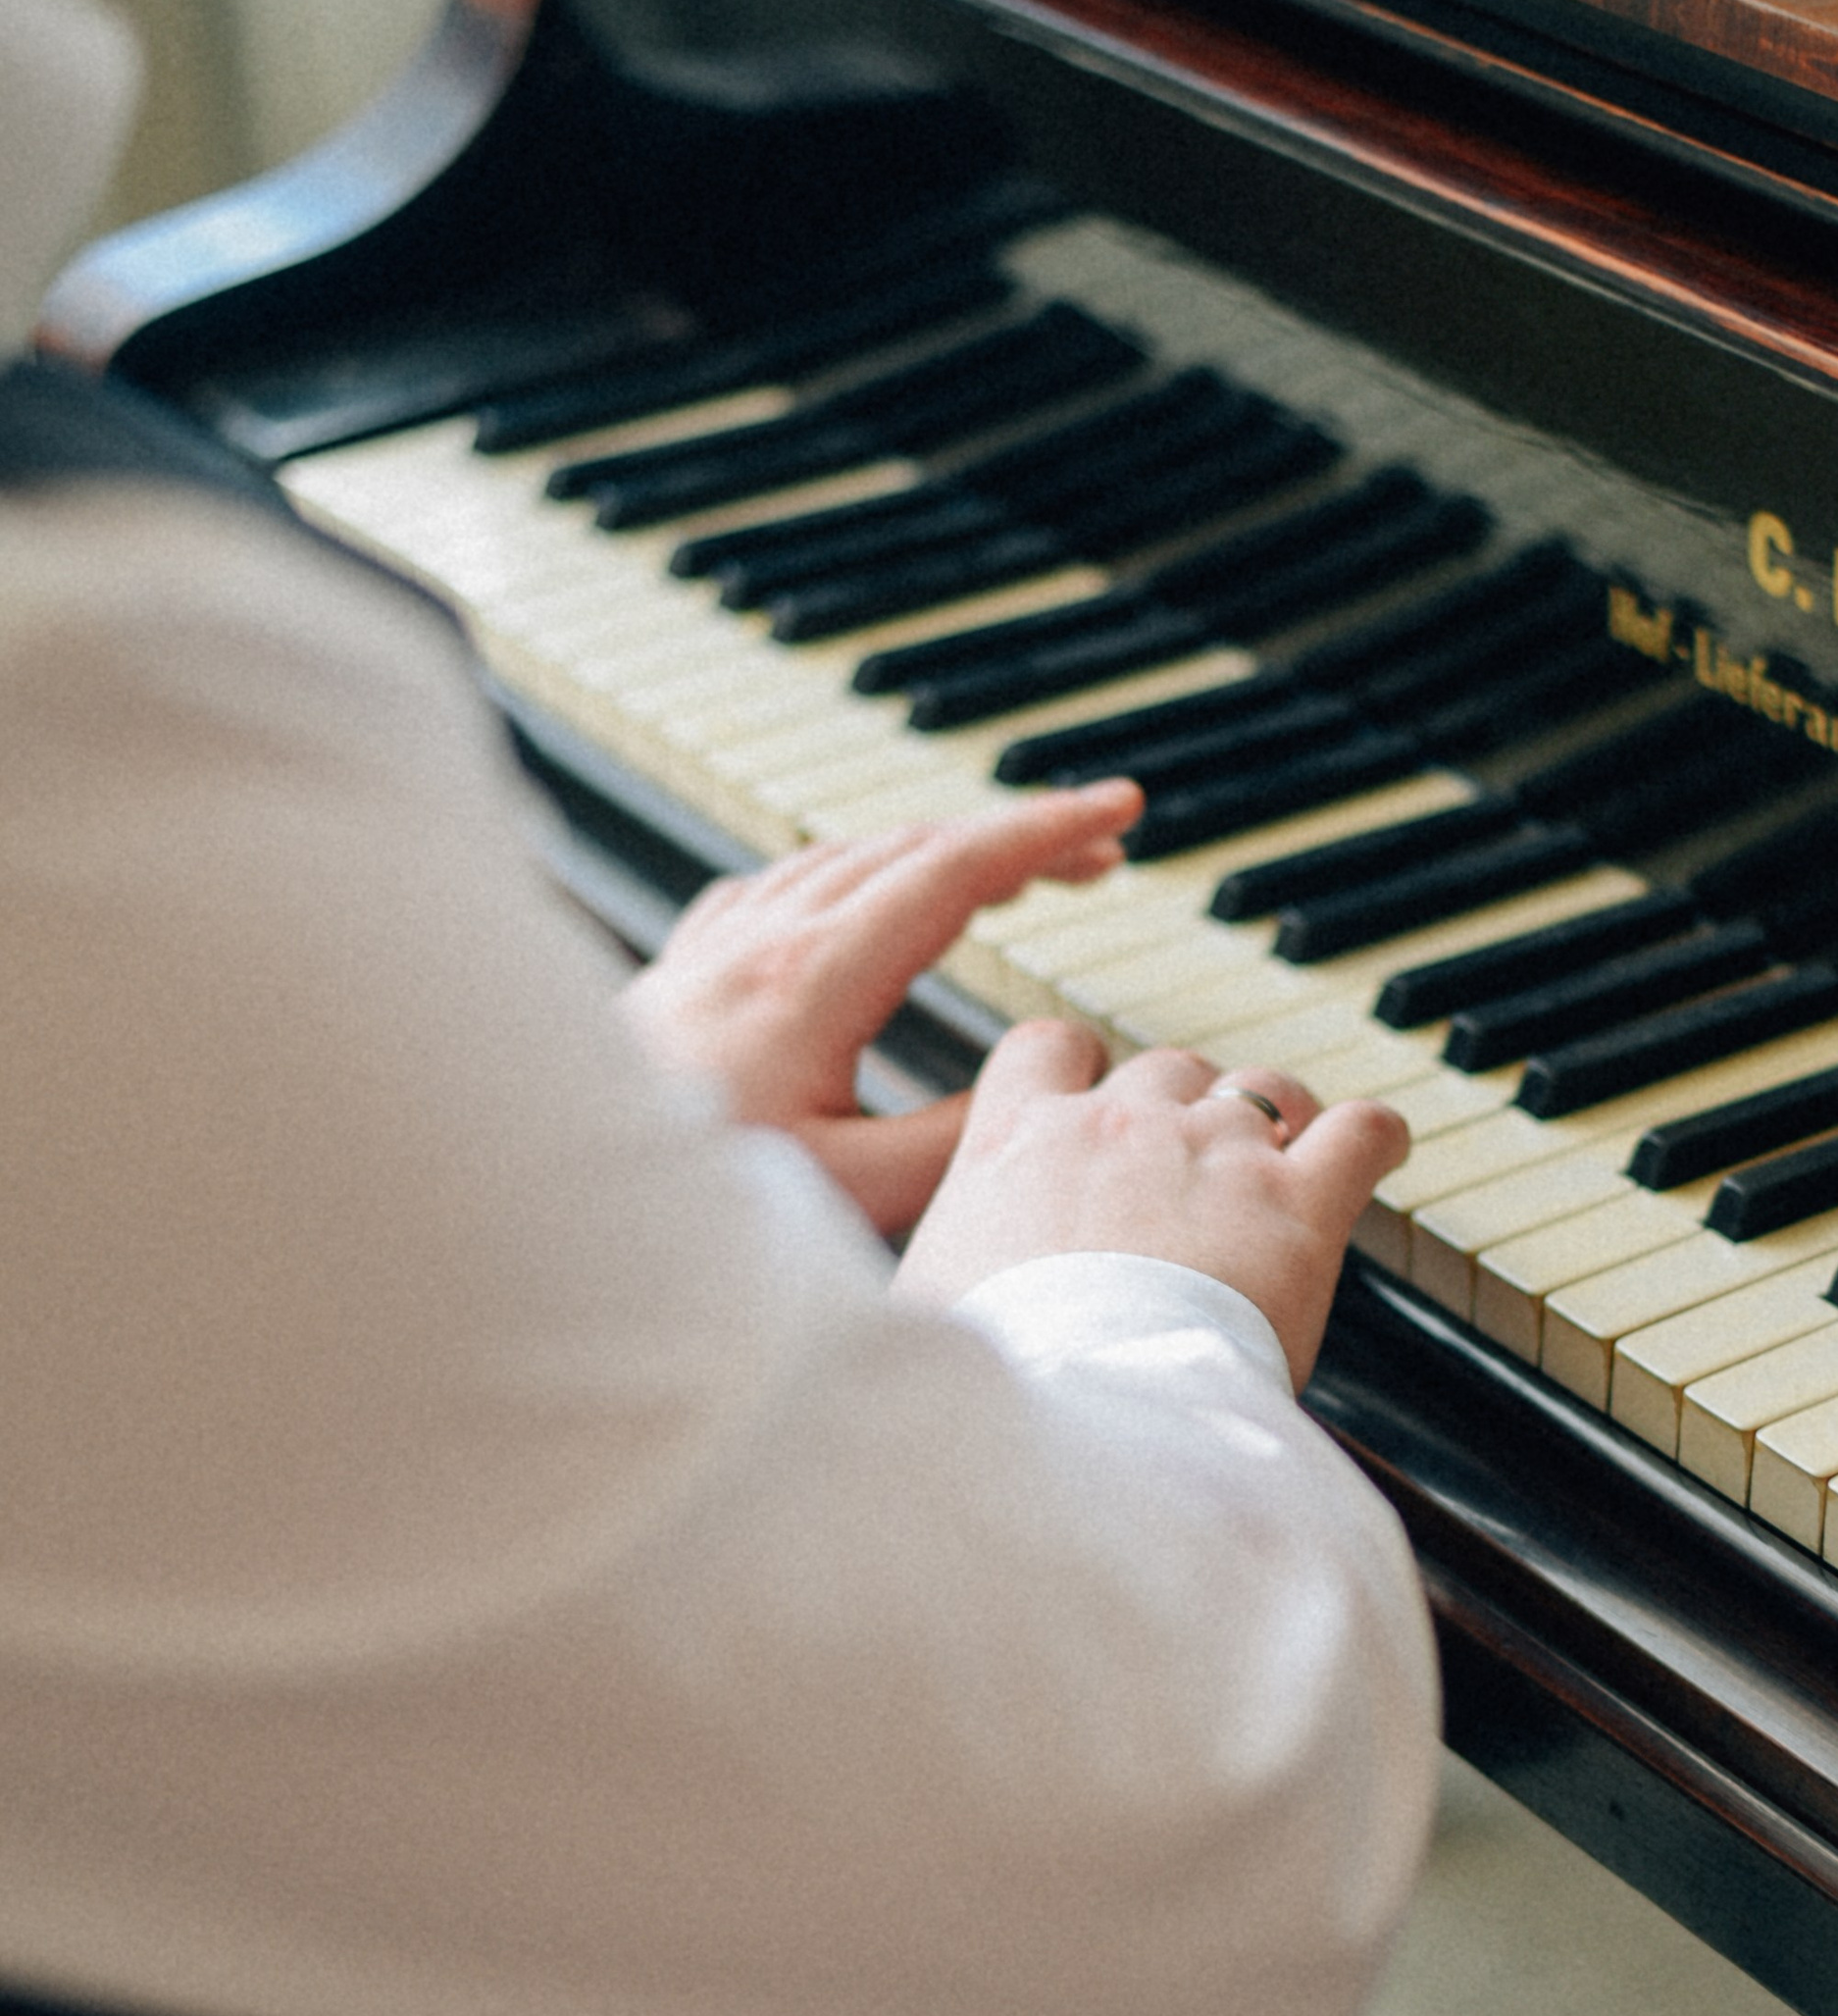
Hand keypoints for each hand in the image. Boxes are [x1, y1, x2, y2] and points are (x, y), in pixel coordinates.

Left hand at [619, 785, 1140, 1234]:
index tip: (1120, 814)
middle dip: (1017, 839)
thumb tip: (1033, 1088)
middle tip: (1101, 855)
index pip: (955, 871)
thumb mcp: (850, 1194)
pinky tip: (865, 898)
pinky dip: (857, 872)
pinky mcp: (684, 969)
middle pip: (913, 849)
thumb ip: (953, 1139)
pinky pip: (785, 884)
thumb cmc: (691, 1201)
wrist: (541, 1186)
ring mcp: (716, 946)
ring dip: (942, 853)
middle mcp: (762, 941)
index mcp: (813, 981)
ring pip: (850, 857)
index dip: (1047, 834)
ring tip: (1012, 877)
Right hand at [894, 1025, 1409, 1387]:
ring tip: (1284, 1159)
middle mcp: (1117, 1124)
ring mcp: (1214, 1152)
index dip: (1080, 1072)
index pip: (1047, 1049)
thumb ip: (930, 1275)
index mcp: (1016, 1142)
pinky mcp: (1298, 1201)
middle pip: (1164, 1069)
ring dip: (1275, 1117)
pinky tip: (1377, 1150)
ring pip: (1261, 1087)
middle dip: (1184, 1110)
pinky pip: (1361, 1131)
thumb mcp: (919, 1315)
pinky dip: (1374, 1137)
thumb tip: (896, 1304)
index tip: (1092, 1104)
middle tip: (1193, 1170)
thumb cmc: (992, 1382)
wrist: (1077, 1413)